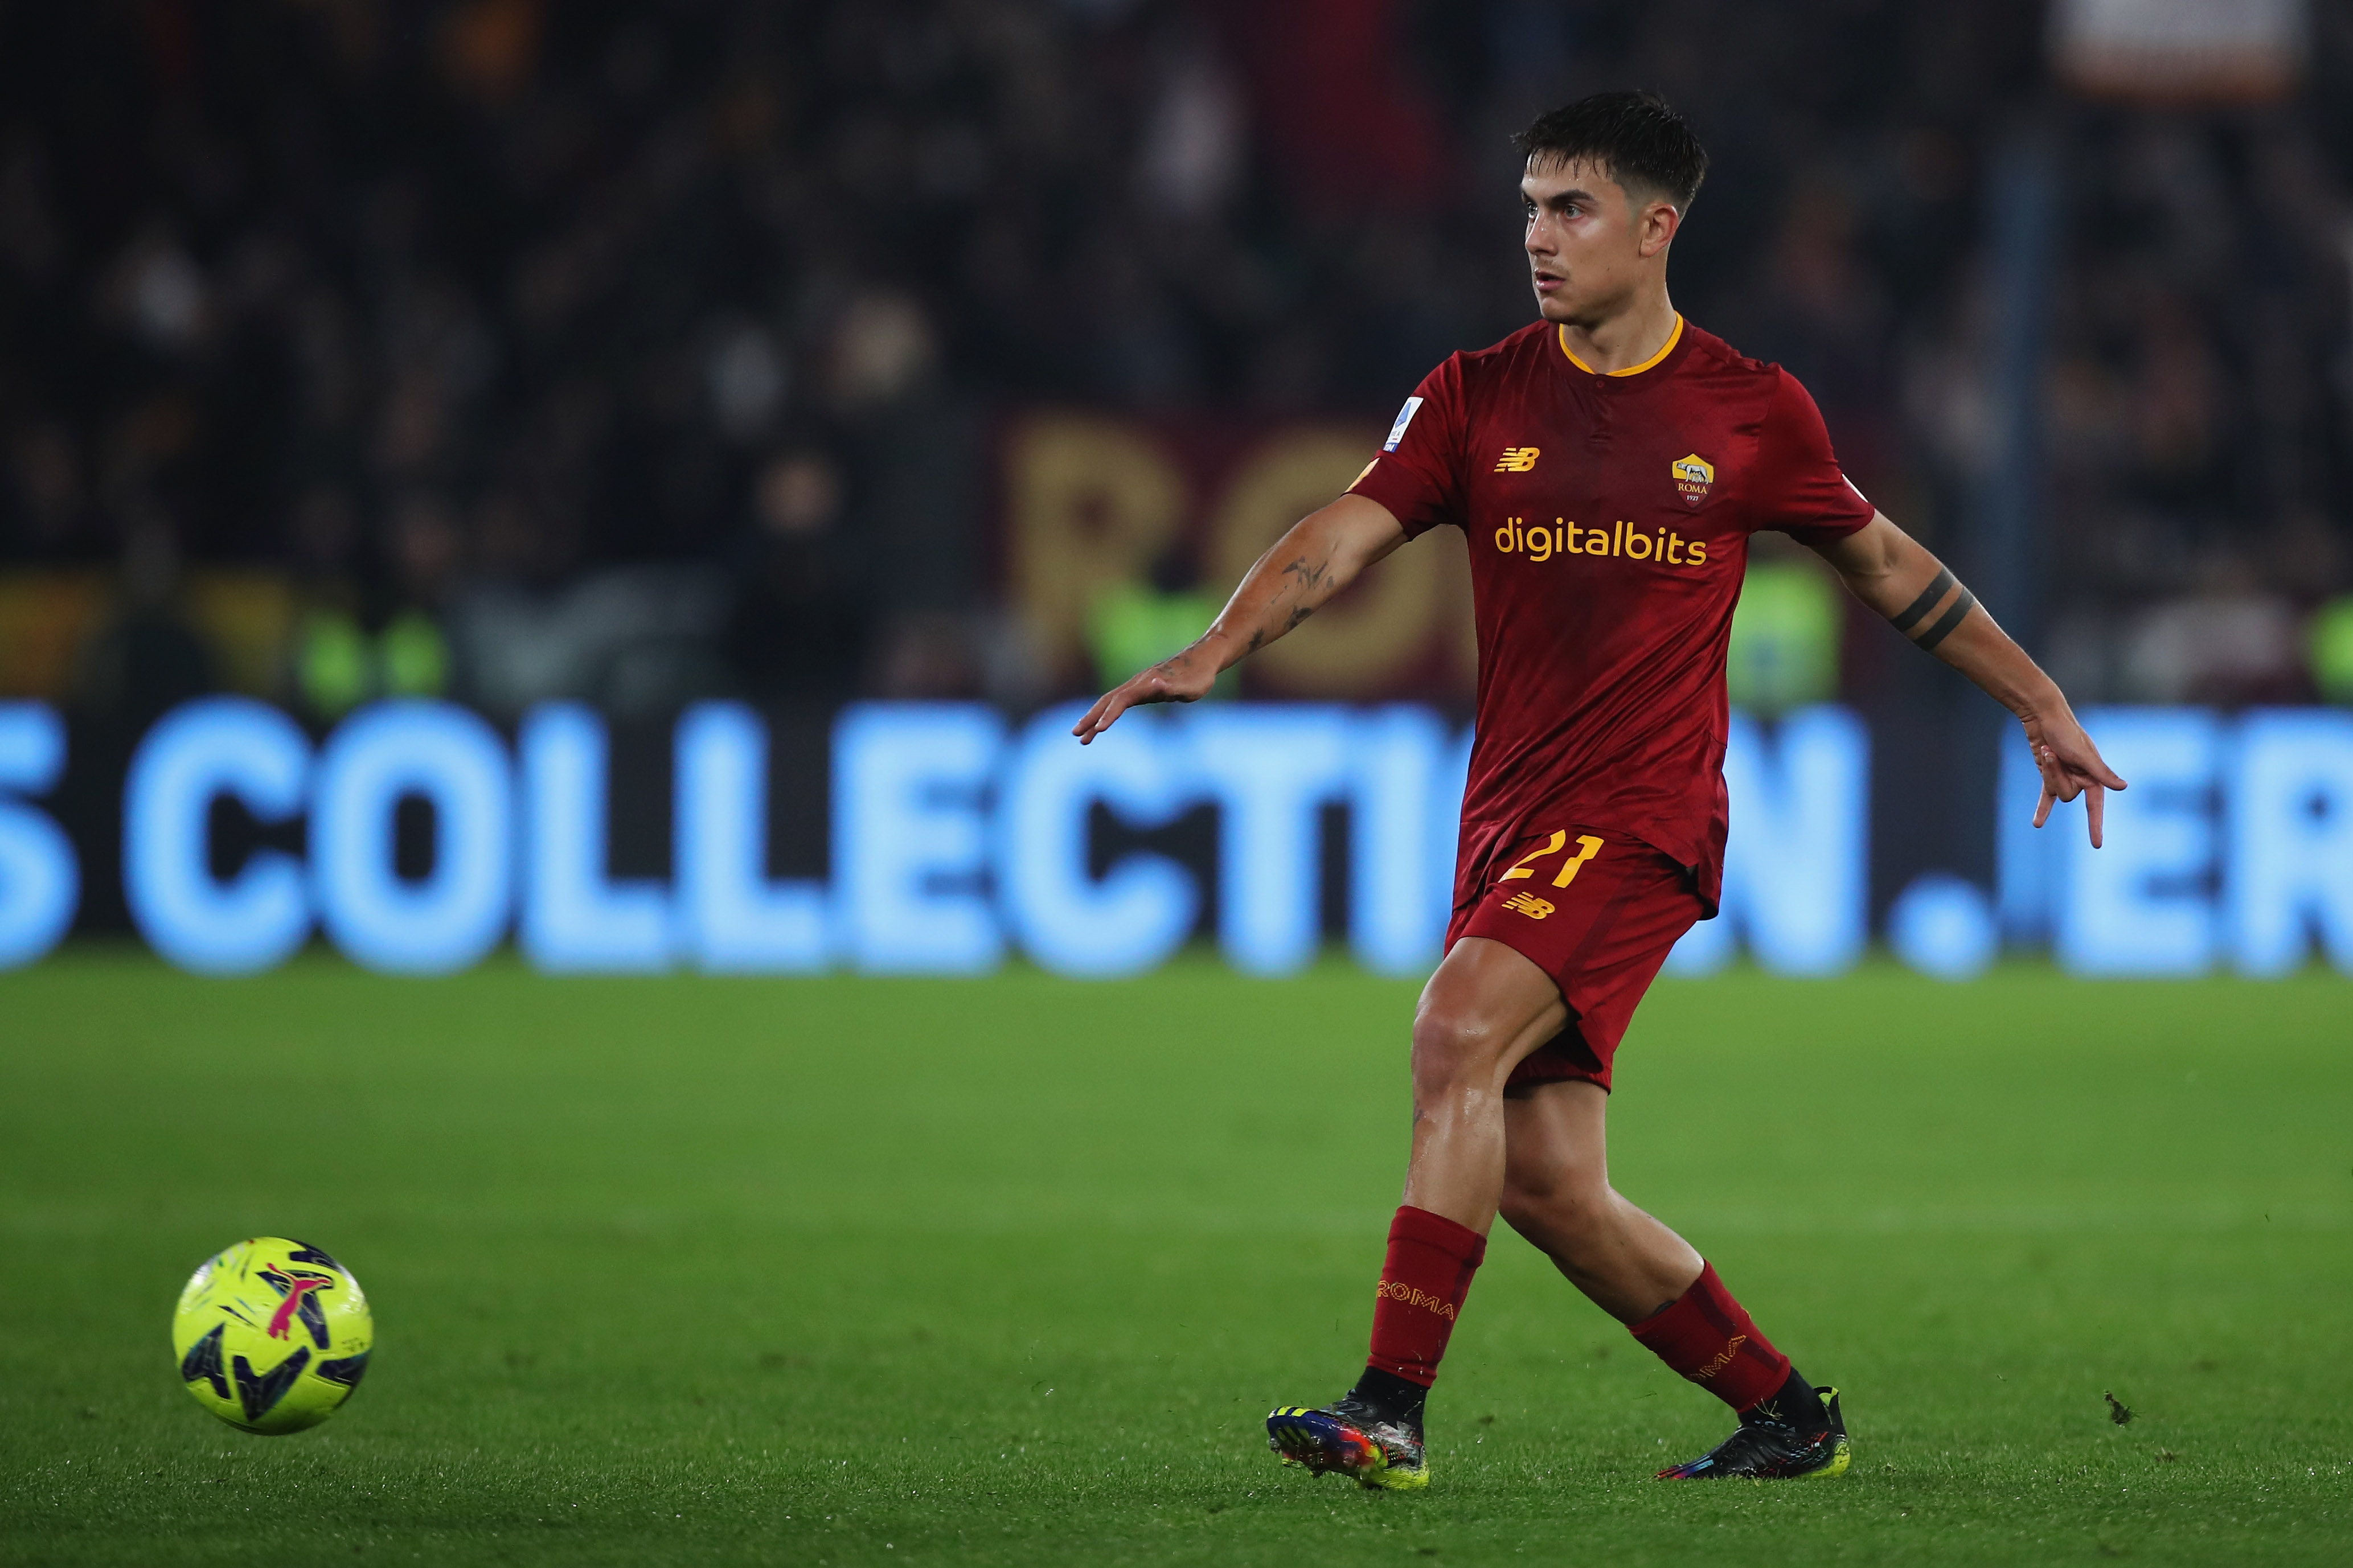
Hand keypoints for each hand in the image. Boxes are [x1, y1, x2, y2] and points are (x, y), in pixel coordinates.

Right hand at [1071, 644, 1221, 743]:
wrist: (1203, 658)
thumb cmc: (1199, 677)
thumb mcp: (1190, 687)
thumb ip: (1171, 688)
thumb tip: (1155, 684)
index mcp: (1147, 684)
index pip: (1122, 701)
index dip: (1110, 715)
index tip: (1099, 730)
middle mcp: (1138, 683)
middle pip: (1108, 701)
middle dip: (1091, 718)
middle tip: (1076, 735)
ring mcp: (1138, 685)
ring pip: (1110, 701)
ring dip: (1094, 717)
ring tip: (1082, 737)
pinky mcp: (1141, 688)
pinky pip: (1118, 702)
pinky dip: (1106, 713)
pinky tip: (1102, 723)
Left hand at [2024, 706, 2127, 846]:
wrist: (2044, 717)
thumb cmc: (2067, 732)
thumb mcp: (2084, 754)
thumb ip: (2102, 773)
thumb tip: (2123, 787)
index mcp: (2094, 776)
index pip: (2095, 807)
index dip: (2095, 826)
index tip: (2096, 845)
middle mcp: (2081, 779)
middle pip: (2067, 796)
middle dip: (2056, 776)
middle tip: (2053, 754)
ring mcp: (2065, 778)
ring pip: (2055, 792)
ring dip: (2049, 772)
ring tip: (2046, 751)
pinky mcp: (2049, 775)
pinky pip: (2046, 798)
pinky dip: (2042, 810)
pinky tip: (2037, 824)